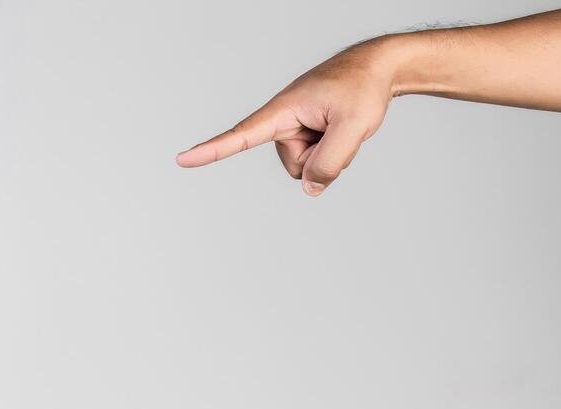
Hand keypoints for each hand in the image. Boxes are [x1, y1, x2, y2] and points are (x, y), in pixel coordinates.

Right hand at [175, 38, 398, 195]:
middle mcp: (283, 122)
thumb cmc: (363, 88)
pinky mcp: (305, 135)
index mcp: (283, 110)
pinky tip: (341, 126)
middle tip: (343, 123)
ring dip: (331, 153)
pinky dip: (334, 151)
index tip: (182, 159)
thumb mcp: (354, 126)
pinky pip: (316, 162)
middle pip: (296, 166)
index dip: (210, 150)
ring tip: (343, 121)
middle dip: (323, 157)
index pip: (240, 136)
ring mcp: (295, 130)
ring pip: (308, 167)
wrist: (378, 68)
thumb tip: (310, 189)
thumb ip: (331, 163)